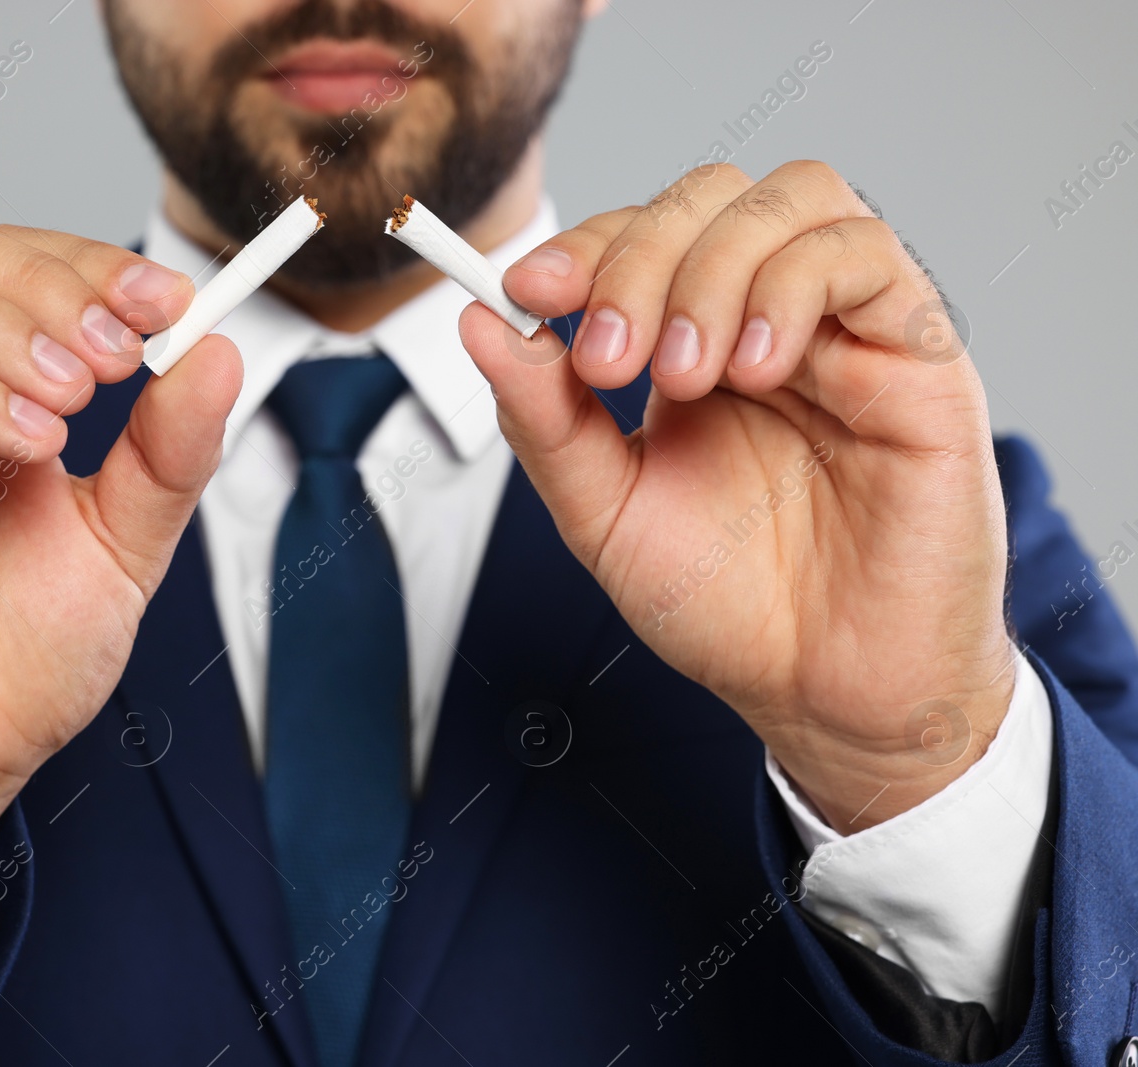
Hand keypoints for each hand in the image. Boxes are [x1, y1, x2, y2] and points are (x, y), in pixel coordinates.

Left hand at [462, 161, 1016, 832]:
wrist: (824, 692)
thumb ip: (545, 419)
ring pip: (794, 197)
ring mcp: (846, 329)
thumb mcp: (605, 513)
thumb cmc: (728, 606)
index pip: (642, 235)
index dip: (583, 246)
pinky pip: (869, 254)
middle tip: (611, 361)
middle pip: (709, 196)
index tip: (526, 289)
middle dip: (637, 259)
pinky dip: (795, 287)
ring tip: (688, 373)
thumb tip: (480, 323)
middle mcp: (771, 318)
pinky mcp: (919, 356)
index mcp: (694, 343)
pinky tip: (759, 370)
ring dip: (714, 268)